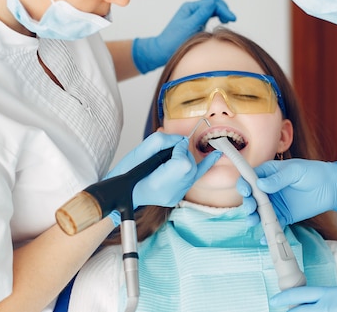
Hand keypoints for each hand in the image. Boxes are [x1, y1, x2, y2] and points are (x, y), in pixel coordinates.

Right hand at [105, 132, 220, 225]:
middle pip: (190, 166)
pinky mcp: (176, 196)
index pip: (183, 162)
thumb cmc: (125, 173)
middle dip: (184, 152)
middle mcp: (170, 194)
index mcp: (159, 185)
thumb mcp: (139, 152)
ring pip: (193, 172)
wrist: (120, 193)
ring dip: (188, 158)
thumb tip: (179, 139)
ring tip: (182, 150)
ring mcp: (174, 197)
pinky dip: (203, 165)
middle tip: (172, 147)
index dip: (180, 149)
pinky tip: (216, 155)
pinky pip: (193, 178)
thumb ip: (162, 142)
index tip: (174, 143)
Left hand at [132, 0, 236, 72]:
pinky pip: (209, 15)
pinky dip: (217, 16)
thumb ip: (202, 14)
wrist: (162, 51)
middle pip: (212, 2)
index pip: (212, 3)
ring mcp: (194, 16)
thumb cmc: (173, 41)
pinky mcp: (195, 23)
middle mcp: (192, 9)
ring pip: (211, 8)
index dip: (223, 9)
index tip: (232, 19)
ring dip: (221, 11)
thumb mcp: (190, 26)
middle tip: (231, 19)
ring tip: (228, 20)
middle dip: (224, 8)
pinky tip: (221, 22)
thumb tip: (214, 2)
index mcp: (190, 8)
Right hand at [237, 159, 336, 226]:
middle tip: (251, 208)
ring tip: (254, 221)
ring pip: (259, 212)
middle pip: (251, 197)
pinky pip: (273, 225)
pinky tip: (264, 237)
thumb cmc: (314, 172)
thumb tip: (261, 185)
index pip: (250, 178)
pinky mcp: (284, 216)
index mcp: (269, 174)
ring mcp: (275, 204)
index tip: (246, 191)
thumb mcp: (296, 171)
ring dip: (253, 217)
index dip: (244, 184)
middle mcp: (268, 189)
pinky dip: (267, 232)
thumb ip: (278, 178)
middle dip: (248, 203)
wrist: (333, 187)